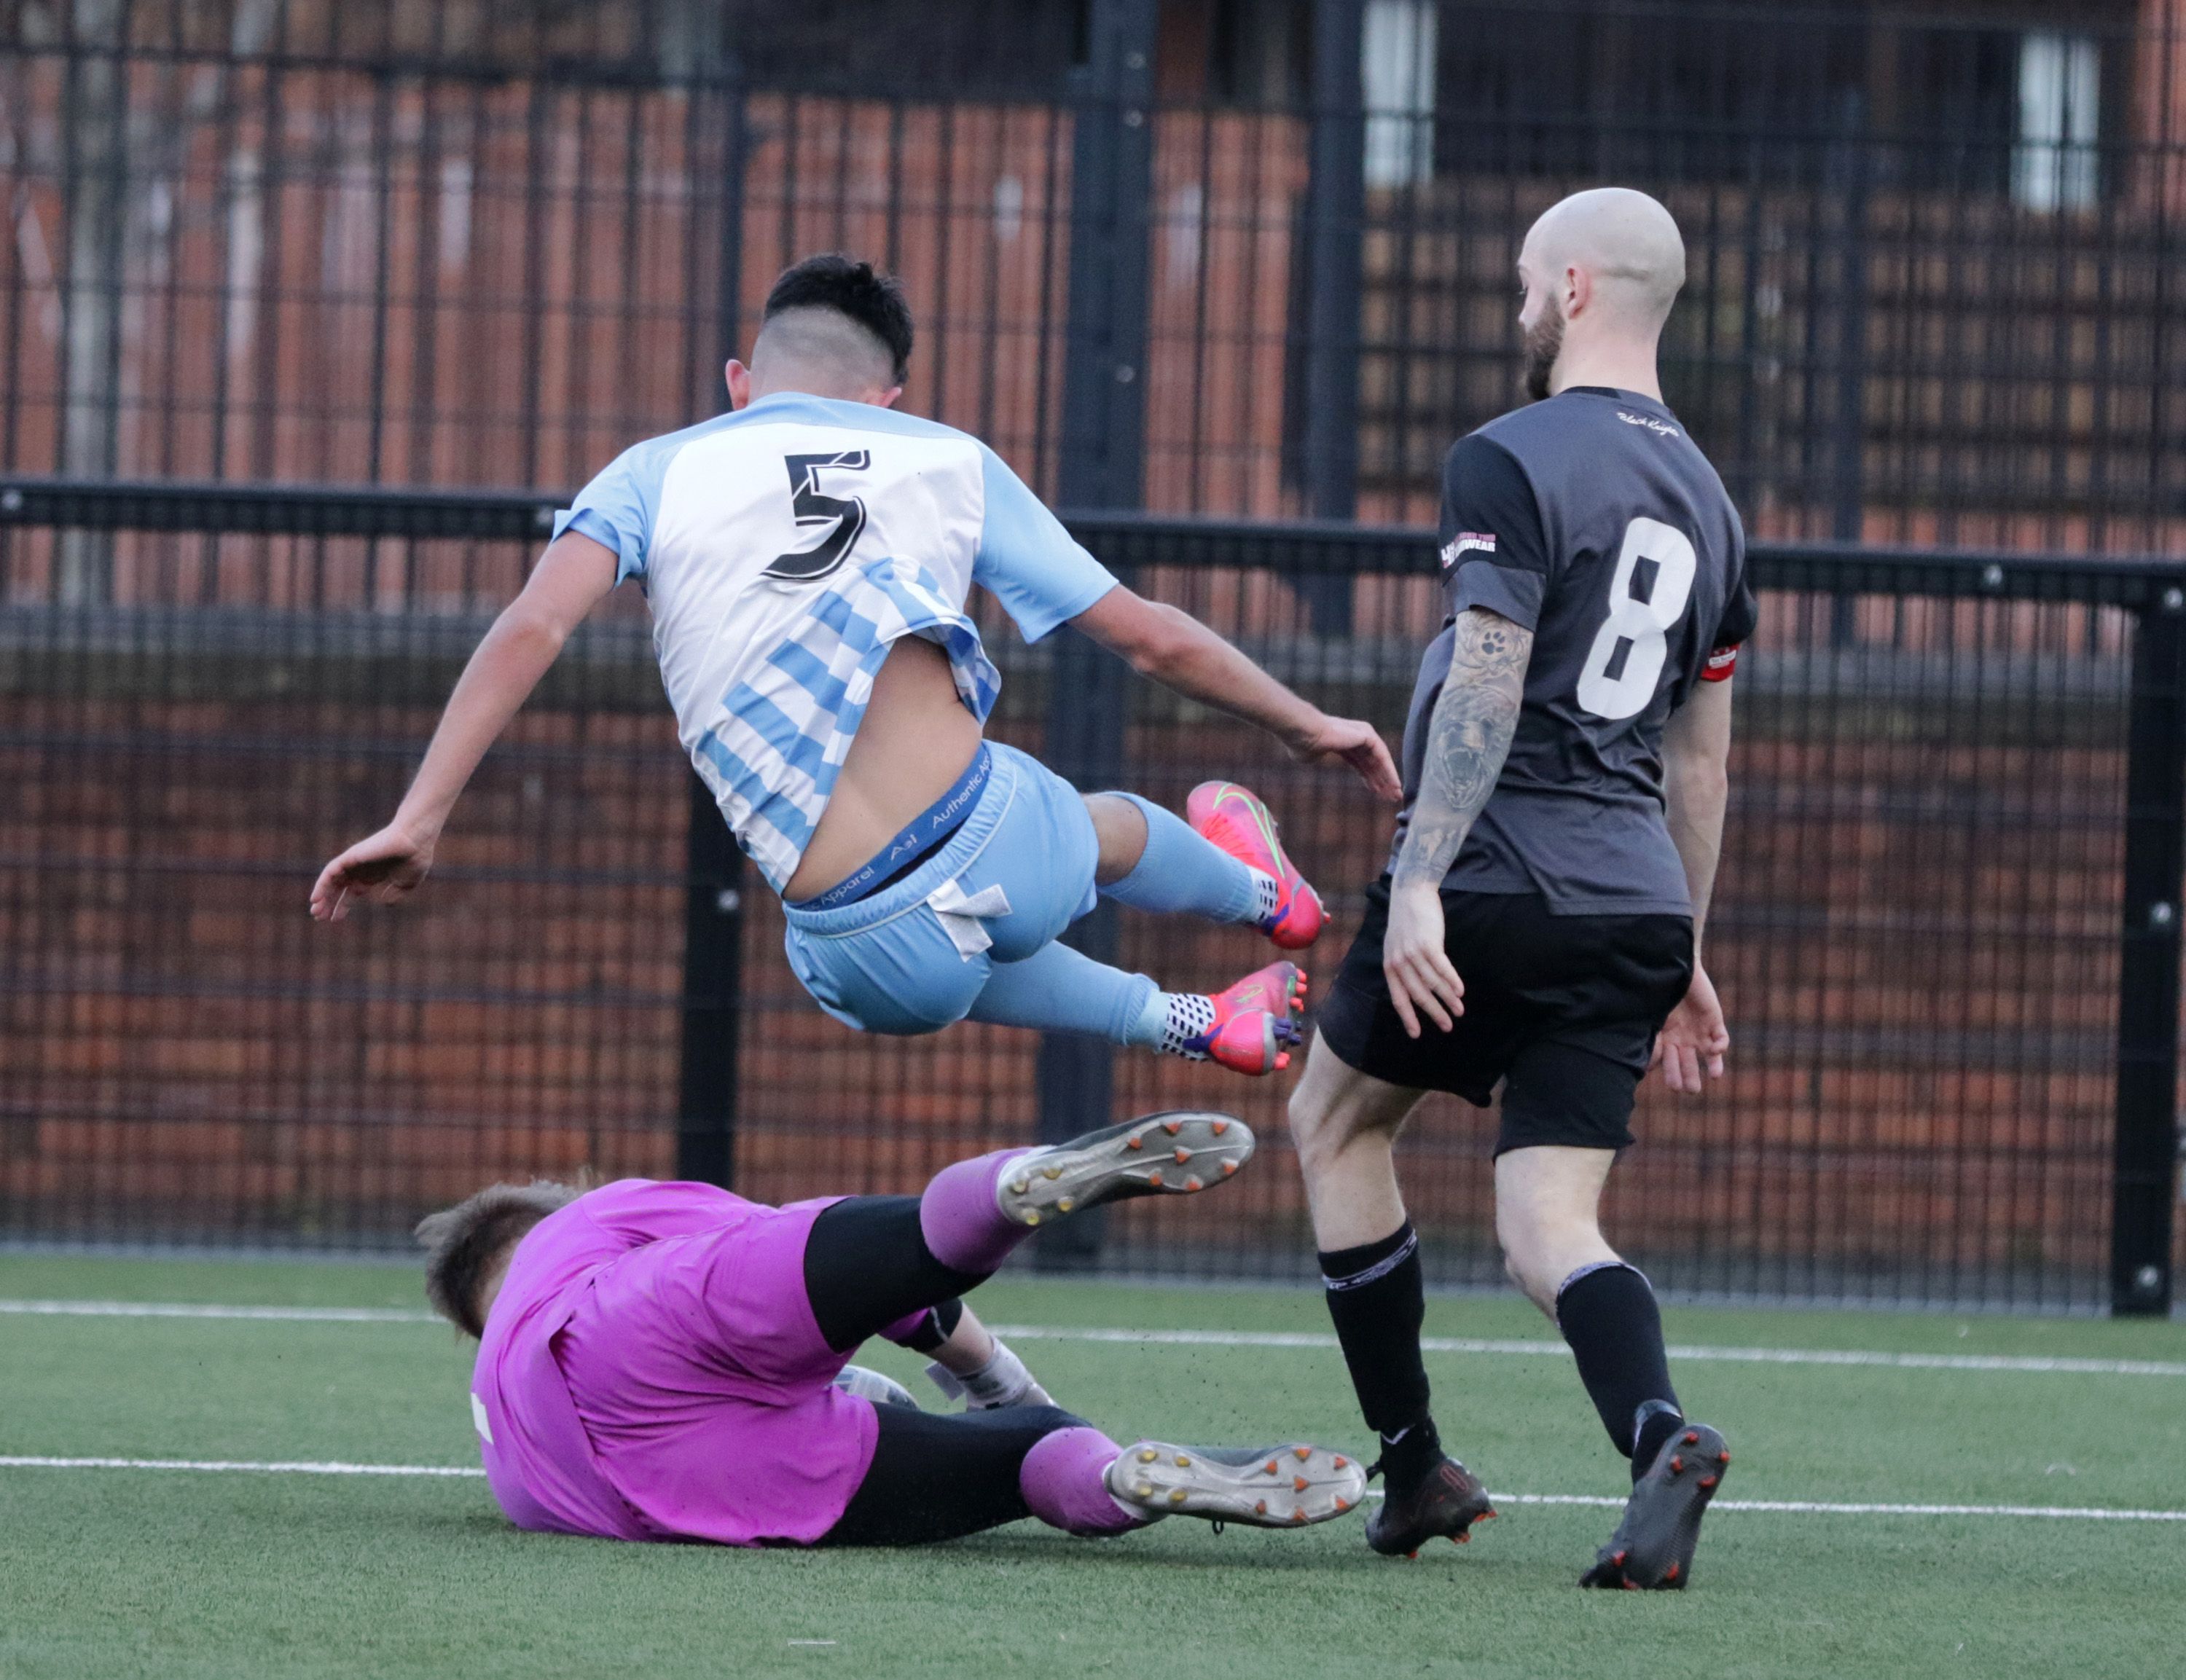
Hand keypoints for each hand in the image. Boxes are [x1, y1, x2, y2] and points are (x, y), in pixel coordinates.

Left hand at [310, 821, 436, 920]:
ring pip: (332, 880)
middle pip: (339, 887)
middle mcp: (361, 868)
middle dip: (329, 902)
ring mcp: (355, 862)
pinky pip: (331, 871)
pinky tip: (316, 898)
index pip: (352, 892)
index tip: (334, 920)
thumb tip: (385, 902)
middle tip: (318, 917)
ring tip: (315, 912)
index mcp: (373, 875)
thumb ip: (396, 893)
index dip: (343, 905)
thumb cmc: (415, 859)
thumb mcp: (407, 883)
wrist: (416, 842)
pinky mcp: (351, 856)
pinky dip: (322, 883)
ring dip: (322, 895)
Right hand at [1289, 713, 1400, 801]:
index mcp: (1341, 742)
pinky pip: (1382, 756)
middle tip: (1391, 797)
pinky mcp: (1367, 735)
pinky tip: (1394, 785)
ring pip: (1380, 760)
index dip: (1367, 777)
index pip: (1359, 761)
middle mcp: (1354, 736)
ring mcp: (1362, 734)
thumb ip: (1315, 757)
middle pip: (1372, 762)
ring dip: (1389, 778)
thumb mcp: (1310, 757)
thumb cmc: (1303, 745)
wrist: (1304, 734)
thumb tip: (1314, 757)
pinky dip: (1389, 771)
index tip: (1375, 792)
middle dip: (1381, 780)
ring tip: (1396, 795)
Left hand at [1382, 879, 1463, 1036]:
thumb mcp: (1396, 946)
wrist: (1410, 893)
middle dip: (1434, 1013)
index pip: (1399, 999)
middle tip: (1448, 1027)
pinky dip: (1452, 982)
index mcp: (1389, 966)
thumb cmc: (1406, 921)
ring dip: (1448, 1000)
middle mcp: (1399, 962)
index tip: (1417, 1035)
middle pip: (1419, 996)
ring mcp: (1413, 953)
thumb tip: (1416, 988)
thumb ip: (1403, 967)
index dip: (1409, 1018)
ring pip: (1433, 984)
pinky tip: (1461, 992)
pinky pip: (1442, 968)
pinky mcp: (1428, 943)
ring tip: (1459, 1010)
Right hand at [1651, 965, 1728, 1092]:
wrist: (1674, 966)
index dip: (1668, 1073)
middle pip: (1687, 1063)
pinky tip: (1716, 1051)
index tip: (1668, 1083)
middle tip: (1687, 1090)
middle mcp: (1682, 1038)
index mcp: (1664, 1039)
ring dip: (1712, 1066)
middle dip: (1687, 1076)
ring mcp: (1700, 1030)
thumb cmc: (1658, 991)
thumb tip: (1645, 1067)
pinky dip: (1720, 1046)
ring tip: (1713, 1077)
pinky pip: (1721, 1038)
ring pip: (1707, 1055)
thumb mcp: (1651, 1018)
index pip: (1667, 1062)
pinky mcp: (1715, 1021)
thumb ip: (1650, 1040)